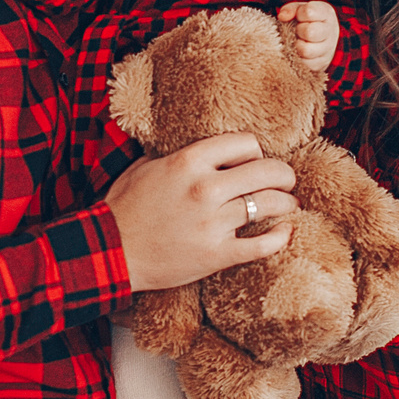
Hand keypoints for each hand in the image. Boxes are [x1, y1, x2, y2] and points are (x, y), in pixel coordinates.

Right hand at [104, 132, 298, 293]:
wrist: (110, 253)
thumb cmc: (123, 208)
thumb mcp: (144, 167)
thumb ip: (175, 154)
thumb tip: (197, 146)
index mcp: (188, 161)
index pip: (245, 143)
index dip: (255, 151)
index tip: (254, 160)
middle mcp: (205, 188)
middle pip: (266, 171)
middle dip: (283, 175)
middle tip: (286, 180)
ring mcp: (213, 223)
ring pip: (269, 204)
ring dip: (286, 203)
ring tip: (289, 205)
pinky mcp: (216, 255)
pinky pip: (261, 245)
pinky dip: (279, 238)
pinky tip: (286, 233)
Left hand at [278, 1, 338, 74]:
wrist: (323, 39)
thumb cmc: (308, 21)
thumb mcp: (300, 10)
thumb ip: (291, 10)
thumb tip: (282, 17)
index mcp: (326, 14)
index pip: (309, 12)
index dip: (299, 14)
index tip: (299, 16)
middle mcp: (330, 32)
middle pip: (309, 32)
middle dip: (299, 30)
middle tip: (298, 30)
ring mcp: (327, 50)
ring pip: (306, 51)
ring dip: (296, 46)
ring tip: (298, 41)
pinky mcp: (320, 64)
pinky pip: (303, 64)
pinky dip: (297, 58)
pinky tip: (298, 51)